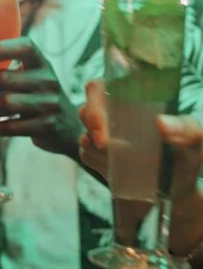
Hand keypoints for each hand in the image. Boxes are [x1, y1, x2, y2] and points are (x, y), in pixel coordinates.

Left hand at [0, 37, 82, 154]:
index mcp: (40, 63)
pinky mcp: (46, 125)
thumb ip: (4, 72)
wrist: (69, 127)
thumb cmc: (36, 97)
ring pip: (6, 104)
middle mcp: (47, 80)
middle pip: (5, 79)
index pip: (25, 47)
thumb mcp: (30, 78)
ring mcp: (49, 104)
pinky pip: (11, 127)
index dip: (2, 49)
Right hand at [79, 80, 202, 199]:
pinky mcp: (98, 155)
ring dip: (98, 150)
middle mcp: (113, 114)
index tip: (102, 126)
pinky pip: (86, 155)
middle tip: (106, 146)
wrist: (179, 186)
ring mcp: (103, 135)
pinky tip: (116, 168)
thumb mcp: (197, 139)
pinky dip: (98, 163)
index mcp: (132, 100)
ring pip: (84, 136)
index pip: (99, 88)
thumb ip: (186, 129)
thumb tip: (161, 123)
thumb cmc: (188, 154)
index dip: (93, 101)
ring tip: (124, 161)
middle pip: (85, 110)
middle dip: (93, 128)